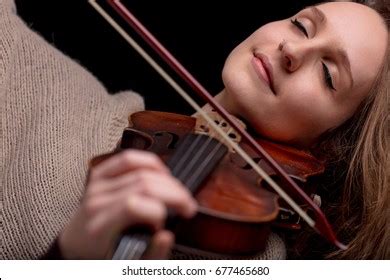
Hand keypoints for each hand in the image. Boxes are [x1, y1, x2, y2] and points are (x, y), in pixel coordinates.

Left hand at [58, 150, 196, 258]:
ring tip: (177, 192)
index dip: (159, 212)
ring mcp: (96, 185)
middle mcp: (96, 201)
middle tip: (187, 205)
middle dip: (174, 193)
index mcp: (99, 227)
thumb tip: (167, 235)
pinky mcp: (99, 174)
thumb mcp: (126, 263)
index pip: (133, 206)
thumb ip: (149, 254)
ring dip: (167, 179)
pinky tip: (162, 173)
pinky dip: (150, 162)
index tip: (170, 224)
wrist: (77, 245)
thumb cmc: (101, 254)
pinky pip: (128, 158)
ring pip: (140, 169)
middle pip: (143, 184)